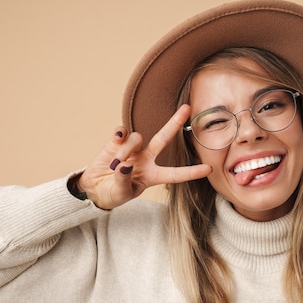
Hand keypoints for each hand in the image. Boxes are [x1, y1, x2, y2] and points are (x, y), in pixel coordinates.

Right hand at [77, 104, 211, 209]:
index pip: (175, 174)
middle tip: (188, 107)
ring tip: (113, 167)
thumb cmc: (112, 194)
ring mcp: (133, 149)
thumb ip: (124, 180)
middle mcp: (147, 159)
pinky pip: (122, 132)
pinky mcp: (117, 142)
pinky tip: (117, 137)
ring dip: (125, 151)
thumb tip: (127, 164)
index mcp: (153, 176)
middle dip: (175, 122)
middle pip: (164, 138)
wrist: (93, 188)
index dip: (191, 172)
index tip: (209, 169)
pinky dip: (120, 134)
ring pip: (137, 139)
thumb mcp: (120, 193)